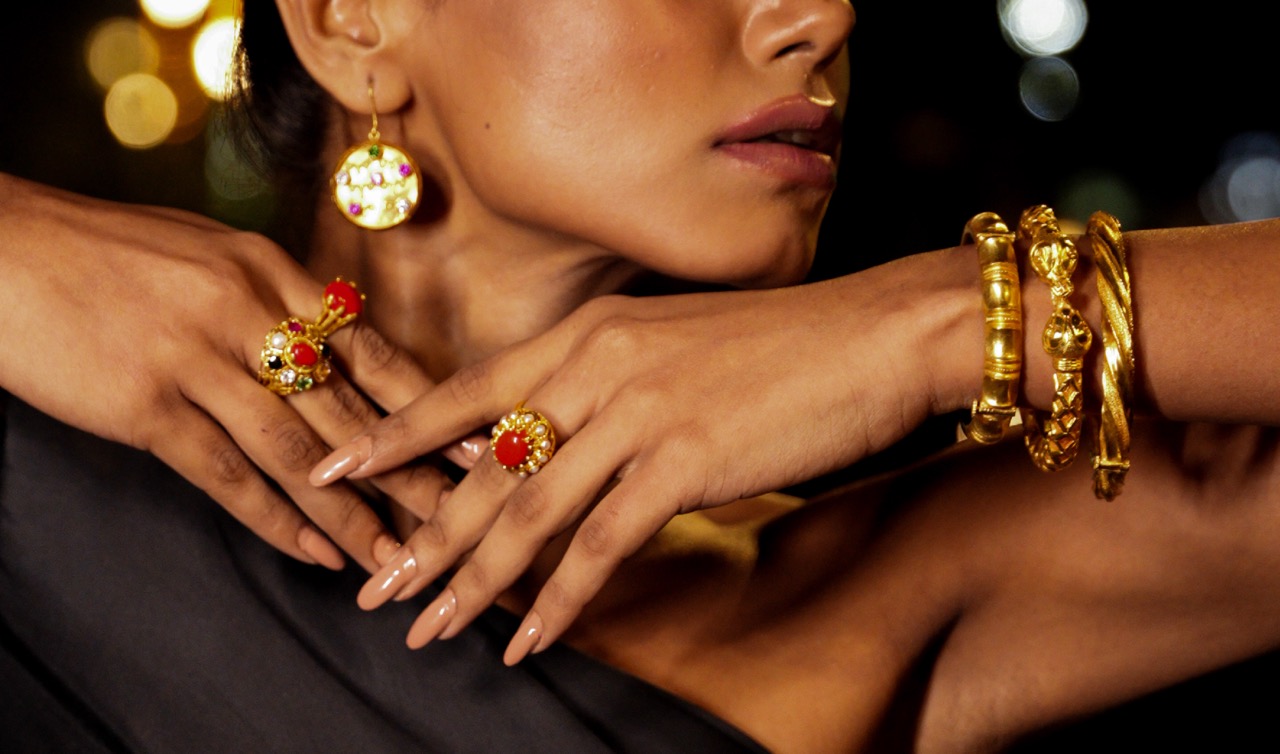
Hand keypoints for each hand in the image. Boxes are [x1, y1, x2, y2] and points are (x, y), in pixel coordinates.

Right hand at [0, 174, 474, 571]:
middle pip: (348, 408)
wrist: (2, 249)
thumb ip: (274, 298)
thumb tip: (333, 336)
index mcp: (269, 272)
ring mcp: (196, 358)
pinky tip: (314, 552)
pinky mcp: (145, 405)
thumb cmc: (107, 252)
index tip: (475, 445)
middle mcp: (246, 312)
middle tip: (464, 518)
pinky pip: (225, 474)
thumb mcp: (208, 254)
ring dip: (354, 513)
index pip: (369, 349)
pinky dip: (275, 519)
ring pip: (298, 451)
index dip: (428, 405)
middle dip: (412, 472)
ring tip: (397, 558)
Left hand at [310, 246, 979, 658]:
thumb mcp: (673, 346)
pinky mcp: (684, 458)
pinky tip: (531, 639)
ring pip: (528, 510)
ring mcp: (638, 408)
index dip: (397, 433)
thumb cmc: (782, 345)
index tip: (339, 467)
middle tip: (374, 586)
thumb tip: (554, 444)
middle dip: (423, 533)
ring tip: (431, 627)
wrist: (879, 332)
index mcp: (587, 331)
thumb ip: (606, 387)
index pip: (467, 388)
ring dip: (473, 579)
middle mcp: (597, 362)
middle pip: (484, 463)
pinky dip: (560, 599)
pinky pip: (600, 544)